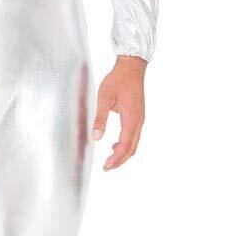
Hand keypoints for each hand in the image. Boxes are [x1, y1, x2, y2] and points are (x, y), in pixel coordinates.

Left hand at [91, 55, 146, 170]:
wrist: (131, 67)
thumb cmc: (118, 80)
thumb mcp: (104, 98)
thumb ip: (100, 118)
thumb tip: (95, 137)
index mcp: (131, 118)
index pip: (125, 145)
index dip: (116, 158)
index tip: (106, 165)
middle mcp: (138, 121)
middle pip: (132, 148)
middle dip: (120, 160)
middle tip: (107, 168)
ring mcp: (140, 118)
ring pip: (134, 143)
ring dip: (124, 153)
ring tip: (110, 160)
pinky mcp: (138, 115)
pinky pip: (134, 135)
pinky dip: (126, 144)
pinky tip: (115, 145)